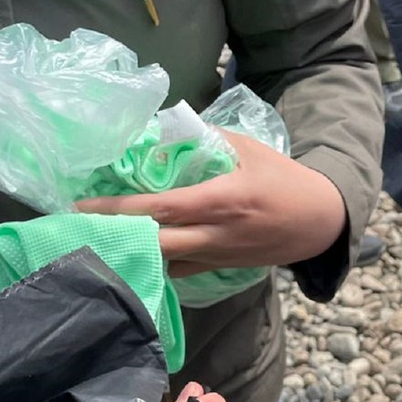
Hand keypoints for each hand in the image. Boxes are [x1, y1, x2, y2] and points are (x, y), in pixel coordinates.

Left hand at [75, 132, 346, 275]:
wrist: (322, 221)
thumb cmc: (285, 180)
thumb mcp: (249, 149)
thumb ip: (207, 140)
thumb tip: (165, 129)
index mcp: (223, 200)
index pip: (161, 209)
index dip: (120, 209)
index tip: (84, 205)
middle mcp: (217, 234)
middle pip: (156, 244)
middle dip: (116, 237)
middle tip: (79, 228)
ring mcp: (220, 256)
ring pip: (166, 262)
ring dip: (133, 251)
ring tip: (99, 239)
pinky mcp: (224, 267)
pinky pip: (183, 271)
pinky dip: (159, 263)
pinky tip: (138, 253)